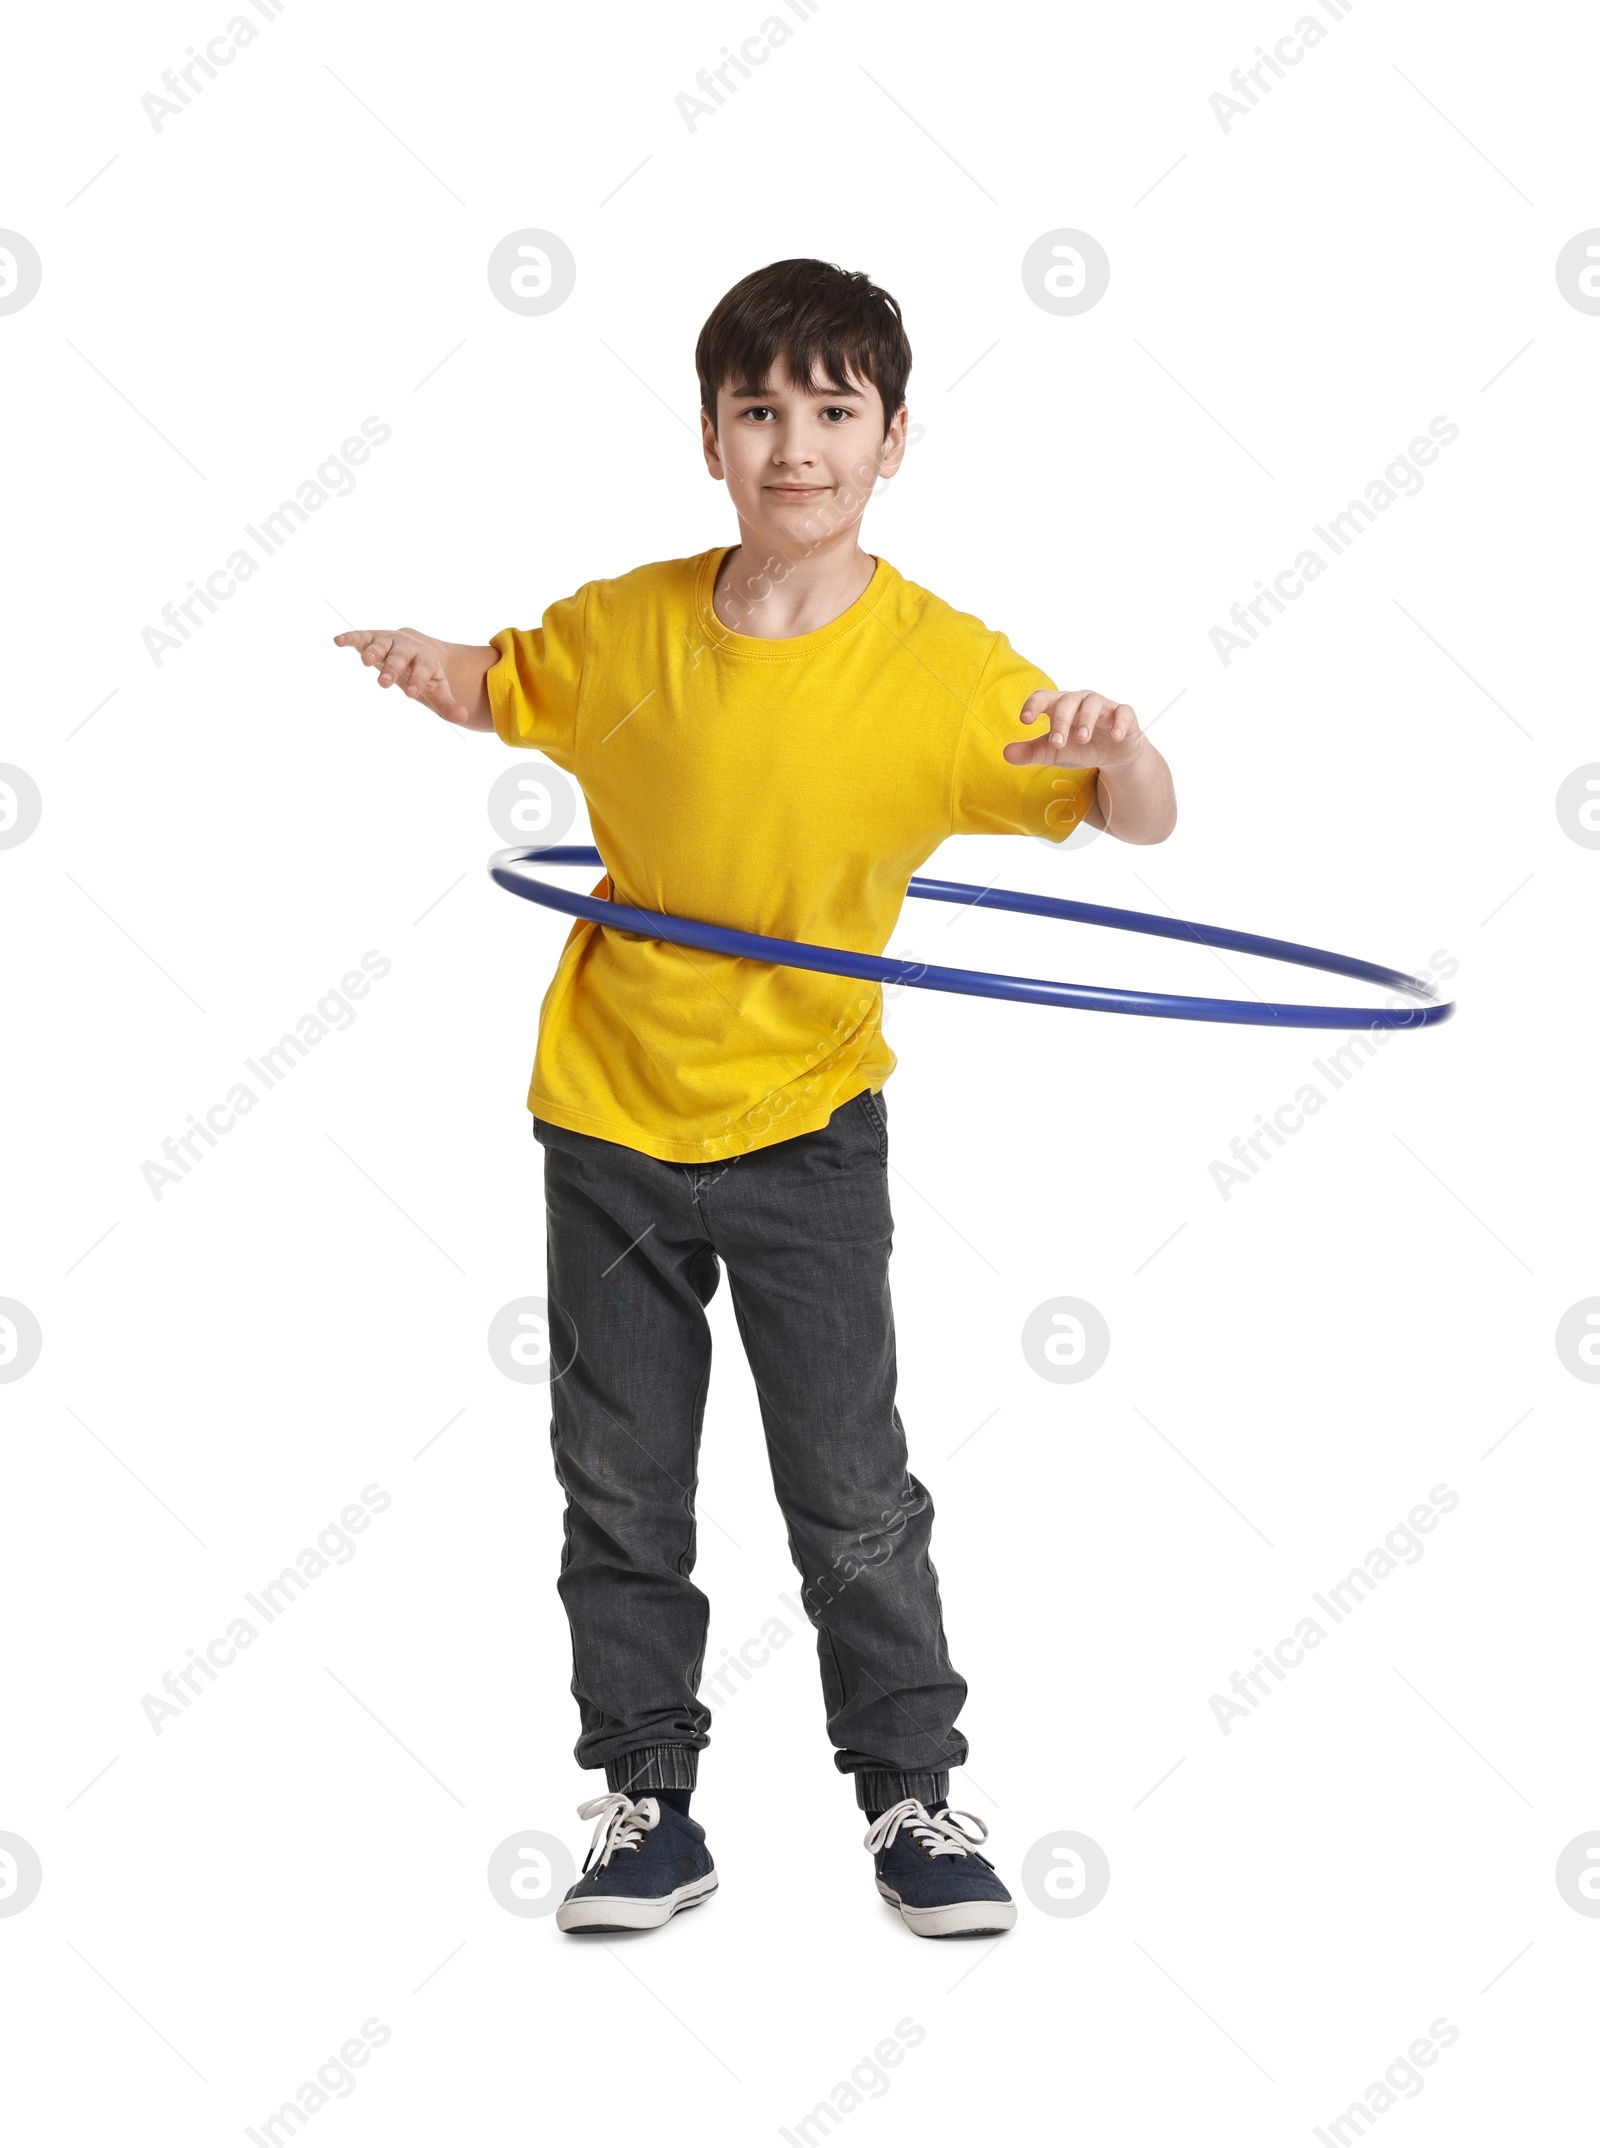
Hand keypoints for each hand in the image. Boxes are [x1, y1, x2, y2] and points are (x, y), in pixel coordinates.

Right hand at [333, 627, 474, 725]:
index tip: (412, 693)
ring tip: (366, 662)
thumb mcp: (437, 689)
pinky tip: (337, 641)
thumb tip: (463, 717)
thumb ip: (448, 704)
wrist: (418, 647)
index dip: (417, 681)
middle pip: (399, 658)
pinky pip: (360, 637)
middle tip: (384, 683)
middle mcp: (407, 648)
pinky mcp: (373, 638)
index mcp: (425, 659)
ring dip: (373, 651)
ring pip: (380, 645)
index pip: (422, 670)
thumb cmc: (426, 674)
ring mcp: (389, 642)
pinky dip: (350, 638)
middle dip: (392, 669)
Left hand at [1003, 689, 1144, 767]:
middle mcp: (1081, 701)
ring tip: (1081, 739)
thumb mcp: (1053, 752)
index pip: (1044, 697)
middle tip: (1057, 744)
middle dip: (1061, 721)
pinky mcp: (1124, 715)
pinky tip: (1114, 736)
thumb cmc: (1079, 746)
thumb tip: (1006, 754)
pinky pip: (1123, 712)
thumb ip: (1031, 752)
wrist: (1112, 754)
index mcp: (1060, 706)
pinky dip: (1119, 723)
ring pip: (1094, 703)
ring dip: (1086, 720)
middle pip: (1068, 701)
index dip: (1033, 705)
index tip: (1024, 720)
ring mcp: (1104, 706)